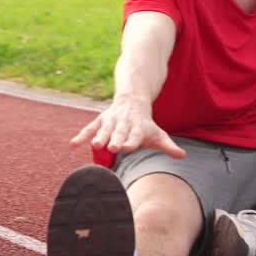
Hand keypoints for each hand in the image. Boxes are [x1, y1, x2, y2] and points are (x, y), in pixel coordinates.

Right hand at [69, 94, 185, 158]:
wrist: (133, 100)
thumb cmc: (145, 124)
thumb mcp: (158, 134)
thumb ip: (168, 146)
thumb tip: (183, 155)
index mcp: (138, 127)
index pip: (136, 135)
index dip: (132, 141)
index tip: (128, 148)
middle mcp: (124, 123)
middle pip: (119, 131)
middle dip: (115, 139)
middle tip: (112, 147)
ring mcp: (111, 121)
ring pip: (104, 129)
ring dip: (99, 137)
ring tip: (94, 146)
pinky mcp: (100, 121)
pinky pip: (90, 128)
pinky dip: (81, 135)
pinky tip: (72, 144)